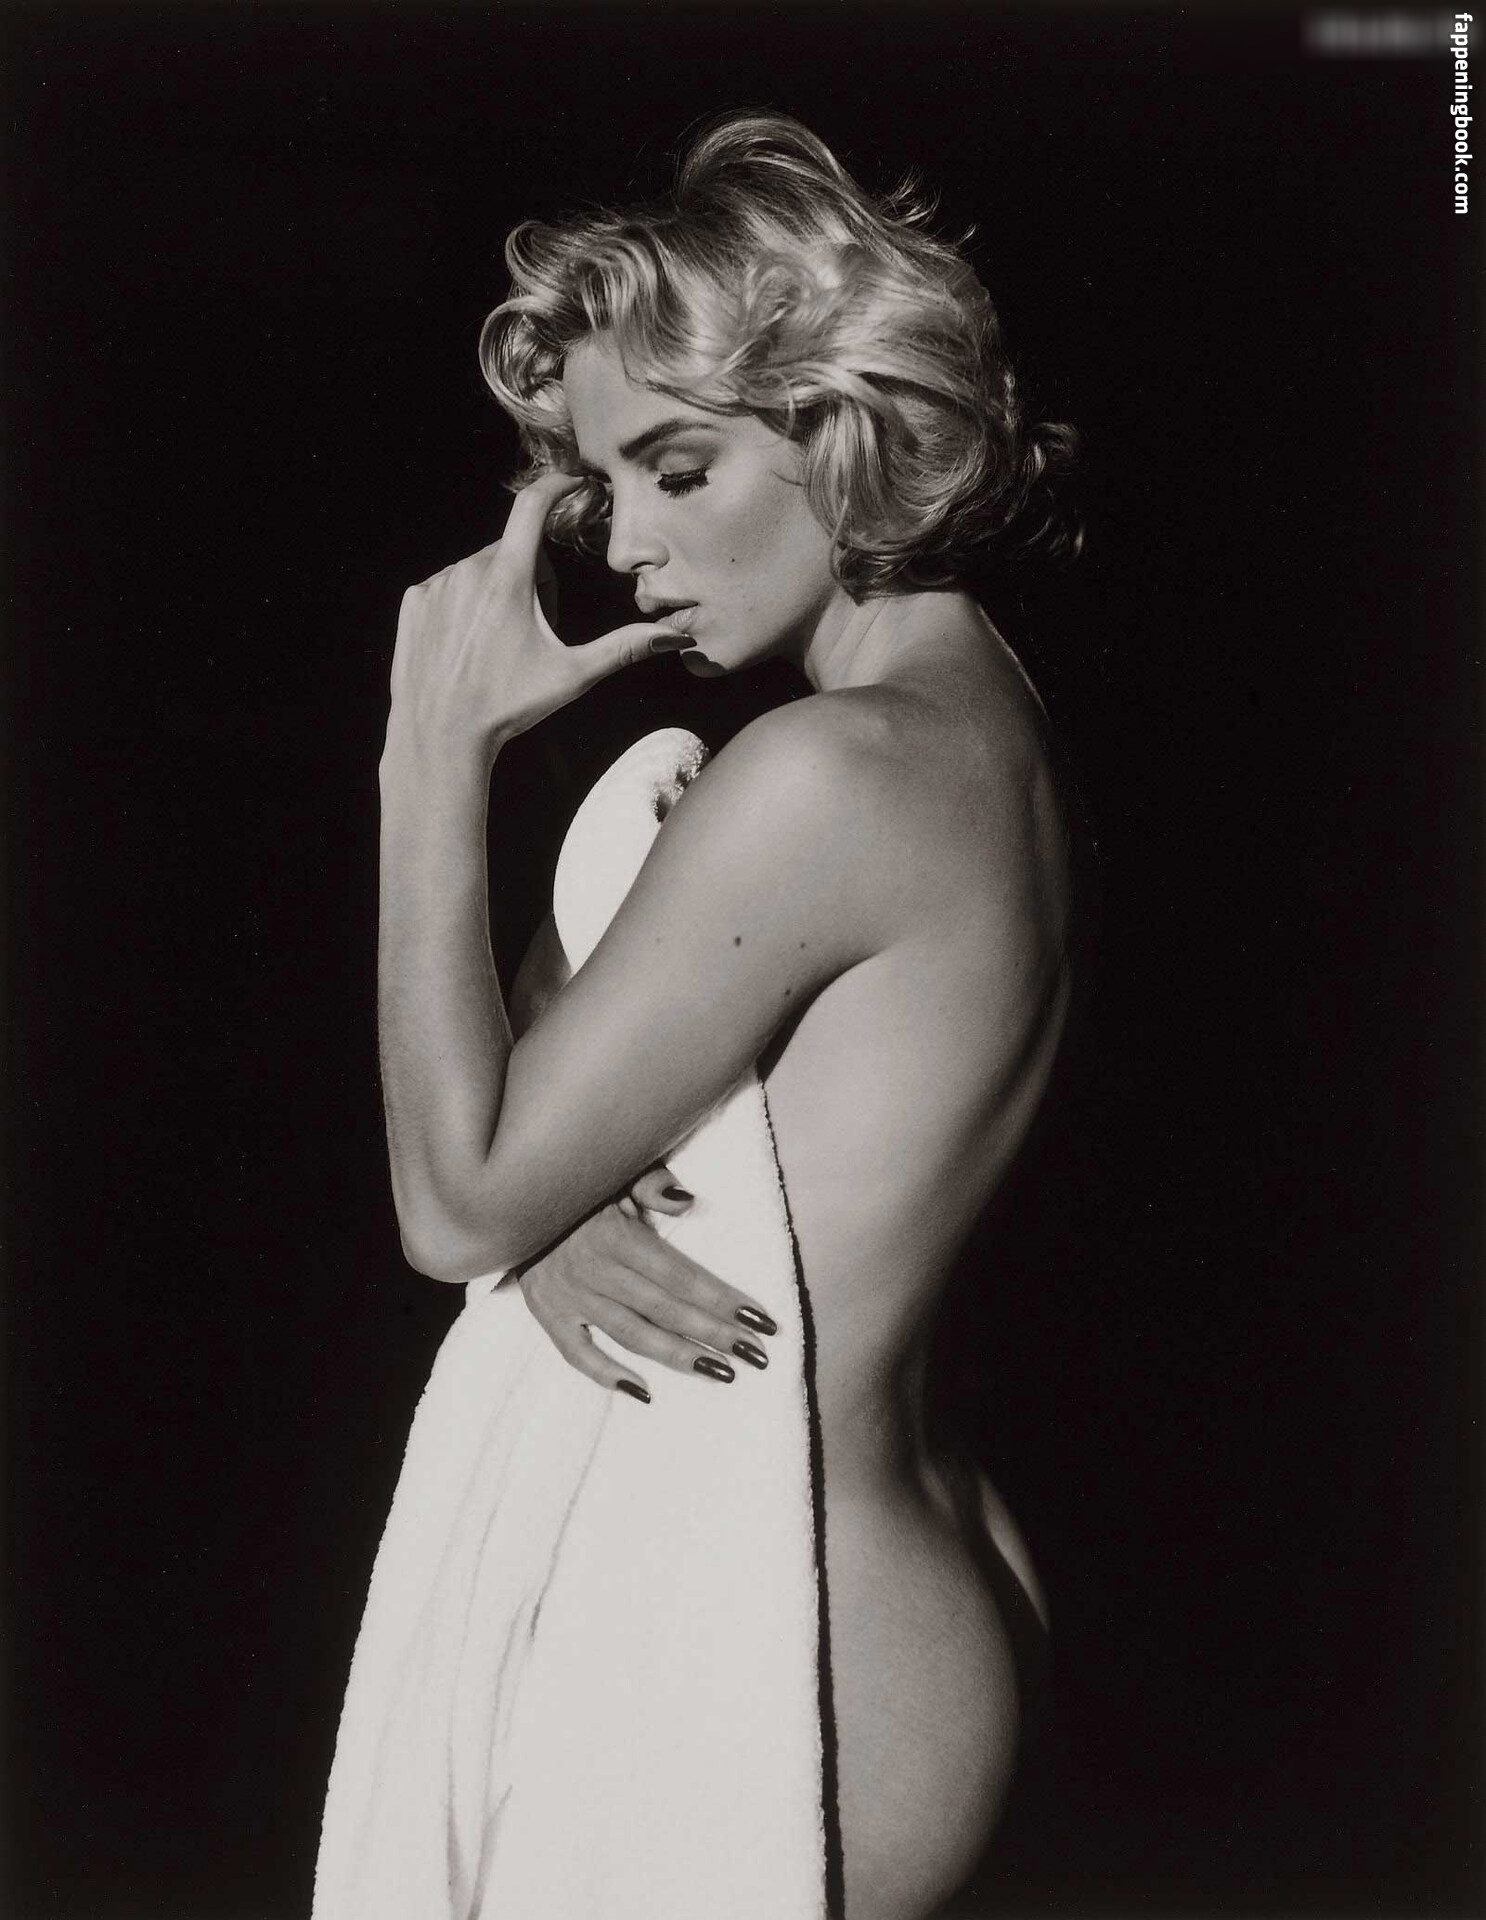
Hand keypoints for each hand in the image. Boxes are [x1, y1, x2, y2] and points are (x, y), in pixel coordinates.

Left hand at [388, 469, 691, 759]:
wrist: (440, 737)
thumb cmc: (509, 707)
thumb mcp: (572, 676)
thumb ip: (624, 648)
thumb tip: (676, 638)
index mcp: (508, 580)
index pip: (532, 508)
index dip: (555, 488)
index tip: (570, 484)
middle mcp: (467, 571)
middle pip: (511, 553)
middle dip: (529, 579)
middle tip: (531, 632)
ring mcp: (436, 586)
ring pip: (478, 570)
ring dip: (494, 592)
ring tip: (495, 646)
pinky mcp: (414, 604)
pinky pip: (447, 587)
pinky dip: (461, 606)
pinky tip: (465, 646)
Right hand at [516, 1189, 778, 1401]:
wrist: (510, 1199)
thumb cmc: (580, 1185)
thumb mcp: (617, 1171)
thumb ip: (653, 1184)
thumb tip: (689, 1202)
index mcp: (616, 1233)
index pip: (680, 1275)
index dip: (722, 1299)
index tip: (761, 1319)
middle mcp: (593, 1268)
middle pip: (664, 1309)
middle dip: (714, 1333)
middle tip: (755, 1355)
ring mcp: (568, 1296)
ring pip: (631, 1335)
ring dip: (678, 1357)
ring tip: (720, 1373)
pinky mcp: (546, 1314)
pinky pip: (577, 1354)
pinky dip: (607, 1375)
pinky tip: (644, 1392)